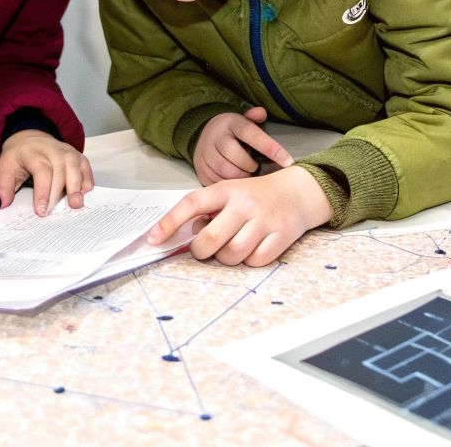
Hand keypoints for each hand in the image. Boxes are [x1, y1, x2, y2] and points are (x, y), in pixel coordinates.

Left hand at [0, 130, 93, 214]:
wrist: (30, 138)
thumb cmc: (19, 156)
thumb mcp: (5, 167)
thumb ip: (2, 186)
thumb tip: (2, 203)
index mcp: (34, 153)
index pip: (42, 172)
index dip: (43, 193)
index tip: (41, 210)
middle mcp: (54, 151)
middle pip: (60, 173)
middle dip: (58, 194)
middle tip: (55, 212)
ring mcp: (68, 152)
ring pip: (75, 169)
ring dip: (76, 187)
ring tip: (75, 204)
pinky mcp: (78, 156)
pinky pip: (86, 168)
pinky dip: (87, 180)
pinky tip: (83, 193)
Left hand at [145, 166, 332, 266]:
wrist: (297, 191)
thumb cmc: (255, 196)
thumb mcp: (230, 193)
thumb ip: (208, 211)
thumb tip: (187, 236)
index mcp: (226, 189)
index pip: (191, 204)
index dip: (169, 222)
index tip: (153, 240)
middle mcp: (244, 203)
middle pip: (211, 239)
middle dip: (202, 251)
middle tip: (205, 250)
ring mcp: (264, 220)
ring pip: (232, 254)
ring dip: (227, 259)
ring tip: (232, 247)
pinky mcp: (282, 235)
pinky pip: (255, 261)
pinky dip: (250, 261)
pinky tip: (253, 249)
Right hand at [192, 106, 293, 184]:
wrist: (203, 135)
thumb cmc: (232, 132)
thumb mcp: (243, 121)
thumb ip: (254, 118)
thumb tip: (261, 112)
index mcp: (231, 123)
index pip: (253, 135)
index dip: (272, 149)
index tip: (288, 161)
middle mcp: (216, 137)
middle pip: (239, 159)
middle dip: (251, 166)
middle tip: (254, 166)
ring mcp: (206, 154)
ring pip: (228, 173)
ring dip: (241, 176)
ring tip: (244, 171)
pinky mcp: (200, 168)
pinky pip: (217, 181)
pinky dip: (228, 183)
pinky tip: (232, 177)